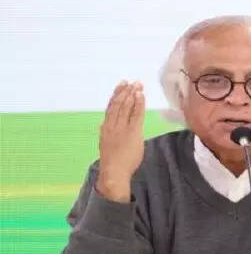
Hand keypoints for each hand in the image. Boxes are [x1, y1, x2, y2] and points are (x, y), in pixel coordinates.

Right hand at [96, 81, 145, 202]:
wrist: (114, 171)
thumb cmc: (114, 160)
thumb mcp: (108, 142)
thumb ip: (112, 132)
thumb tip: (113, 125)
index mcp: (105, 127)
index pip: (111, 107)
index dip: (116, 95)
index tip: (121, 85)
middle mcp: (112, 125)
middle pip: (118, 104)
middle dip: (125, 91)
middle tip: (131, 81)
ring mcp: (121, 128)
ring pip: (126, 107)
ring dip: (132, 95)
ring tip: (137, 85)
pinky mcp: (132, 132)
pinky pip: (135, 115)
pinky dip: (138, 104)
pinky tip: (141, 96)